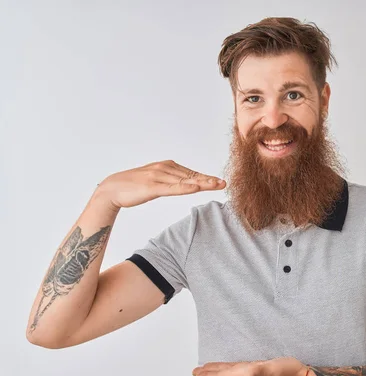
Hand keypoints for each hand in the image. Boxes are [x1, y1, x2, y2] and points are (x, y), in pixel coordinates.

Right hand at [93, 160, 225, 208]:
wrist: (111, 189)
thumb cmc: (133, 187)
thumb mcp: (156, 183)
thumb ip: (170, 182)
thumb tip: (186, 184)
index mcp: (166, 167)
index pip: (190, 174)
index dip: (206, 178)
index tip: (219, 182)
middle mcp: (164, 169)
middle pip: (191, 176)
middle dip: (208, 180)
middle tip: (224, 183)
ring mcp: (158, 177)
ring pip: (185, 181)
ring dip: (202, 183)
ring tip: (216, 185)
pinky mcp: (152, 186)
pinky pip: (172, 188)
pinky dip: (185, 188)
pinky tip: (196, 188)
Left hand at [192, 357, 311, 375]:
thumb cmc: (288, 371)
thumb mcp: (273, 369)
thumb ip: (259, 373)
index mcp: (247, 373)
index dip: (209, 375)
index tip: (196, 374)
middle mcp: (247, 374)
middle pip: (224, 375)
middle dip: (209, 374)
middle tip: (195, 372)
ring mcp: (253, 372)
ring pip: (230, 372)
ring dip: (218, 371)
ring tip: (207, 369)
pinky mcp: (259, 368)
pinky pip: (239, 368)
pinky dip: (230, 367)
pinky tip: (232, 367)